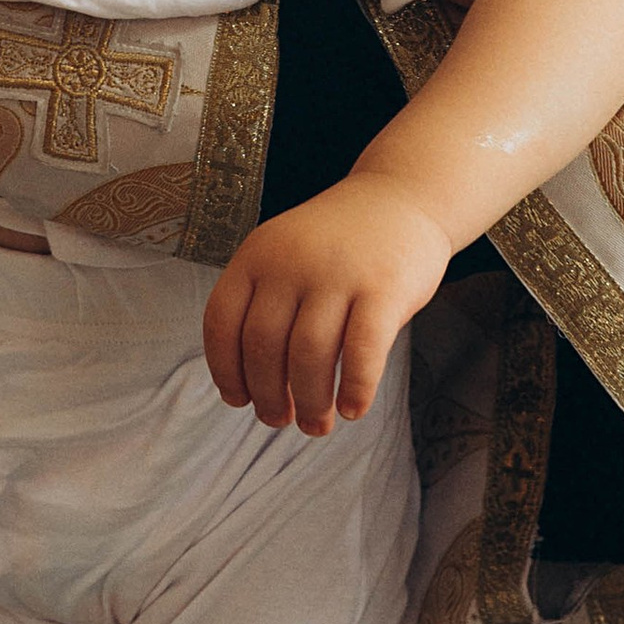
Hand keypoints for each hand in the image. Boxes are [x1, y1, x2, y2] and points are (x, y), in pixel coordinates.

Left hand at [204, 176, 451, 436]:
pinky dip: (355, 388)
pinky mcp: (384, 287)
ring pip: (309, 355)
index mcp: (256, 254)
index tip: (238, 399)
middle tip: (280, 421)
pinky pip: (362, 351)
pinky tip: (353, 409)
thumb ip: (265, 305)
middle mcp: (290, 261)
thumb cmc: (337, 244)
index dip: (226, 370)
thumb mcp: (284, 255)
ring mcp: (338, 273)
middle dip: (268, 396)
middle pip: (263, 346)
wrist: (401, 197)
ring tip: (316, 425)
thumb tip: (251, 387)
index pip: (222, 322)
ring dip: (310, 402)